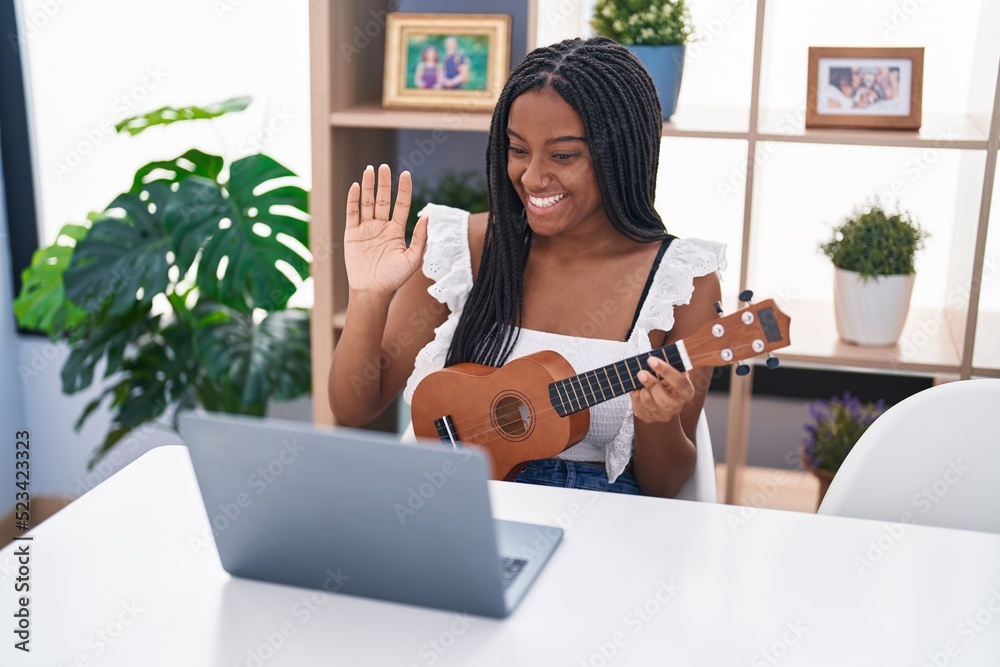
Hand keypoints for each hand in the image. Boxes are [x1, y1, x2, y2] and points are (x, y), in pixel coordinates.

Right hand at [344, 164, 428, 294]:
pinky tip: (357, 187)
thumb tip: (427, 218)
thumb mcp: (413, 259)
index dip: (403, 190)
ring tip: (370, 170)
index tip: (406, 174)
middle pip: (383, 199)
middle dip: (384, 183)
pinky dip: (353, 200)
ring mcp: (366, 228)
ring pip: (367, 202)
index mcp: (396, 231)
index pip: (401, 205)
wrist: (372, 291)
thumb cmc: (394, 278)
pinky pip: (352, 213)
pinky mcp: (352, 233)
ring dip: (369, 186)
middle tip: (384, 166)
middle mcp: (381, 226)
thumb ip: (420, 239)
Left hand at [631, 357, 694, 423]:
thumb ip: (669, 364)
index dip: (666, 371)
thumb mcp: (673, 370)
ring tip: (639, 379)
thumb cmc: (668, 378)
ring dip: (640, 389)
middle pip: (664, 400)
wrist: (662, 392)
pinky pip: (638, 409)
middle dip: (651, 384)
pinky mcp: (650, 418)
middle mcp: (677, 407)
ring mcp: (663, 415)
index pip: (680, 382)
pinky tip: (637, 389)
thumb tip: (655, 356)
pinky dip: (635, 396)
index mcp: (687, 392)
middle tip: (641, 372)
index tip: (651, 360)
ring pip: (648, 403)